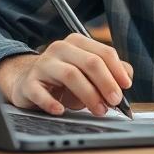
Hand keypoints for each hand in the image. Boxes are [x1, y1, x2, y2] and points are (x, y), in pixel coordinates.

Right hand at [0, 35, 132, 116]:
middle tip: (115, 101)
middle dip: (106, 83)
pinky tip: (61, 110)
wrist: (27, 81)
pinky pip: (40, 92)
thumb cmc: (63, 79)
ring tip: (98, 110)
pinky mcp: (29, 82)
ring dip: (89, 95)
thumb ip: (109, 73)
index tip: (126, 86)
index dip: (118, 70)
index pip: (104, 52)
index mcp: (78, 43)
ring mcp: (43, 64)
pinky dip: (52, 102)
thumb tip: (126, 80)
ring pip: (70, 75)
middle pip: (90, 62)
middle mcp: (60, 49)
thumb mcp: (87, 73)